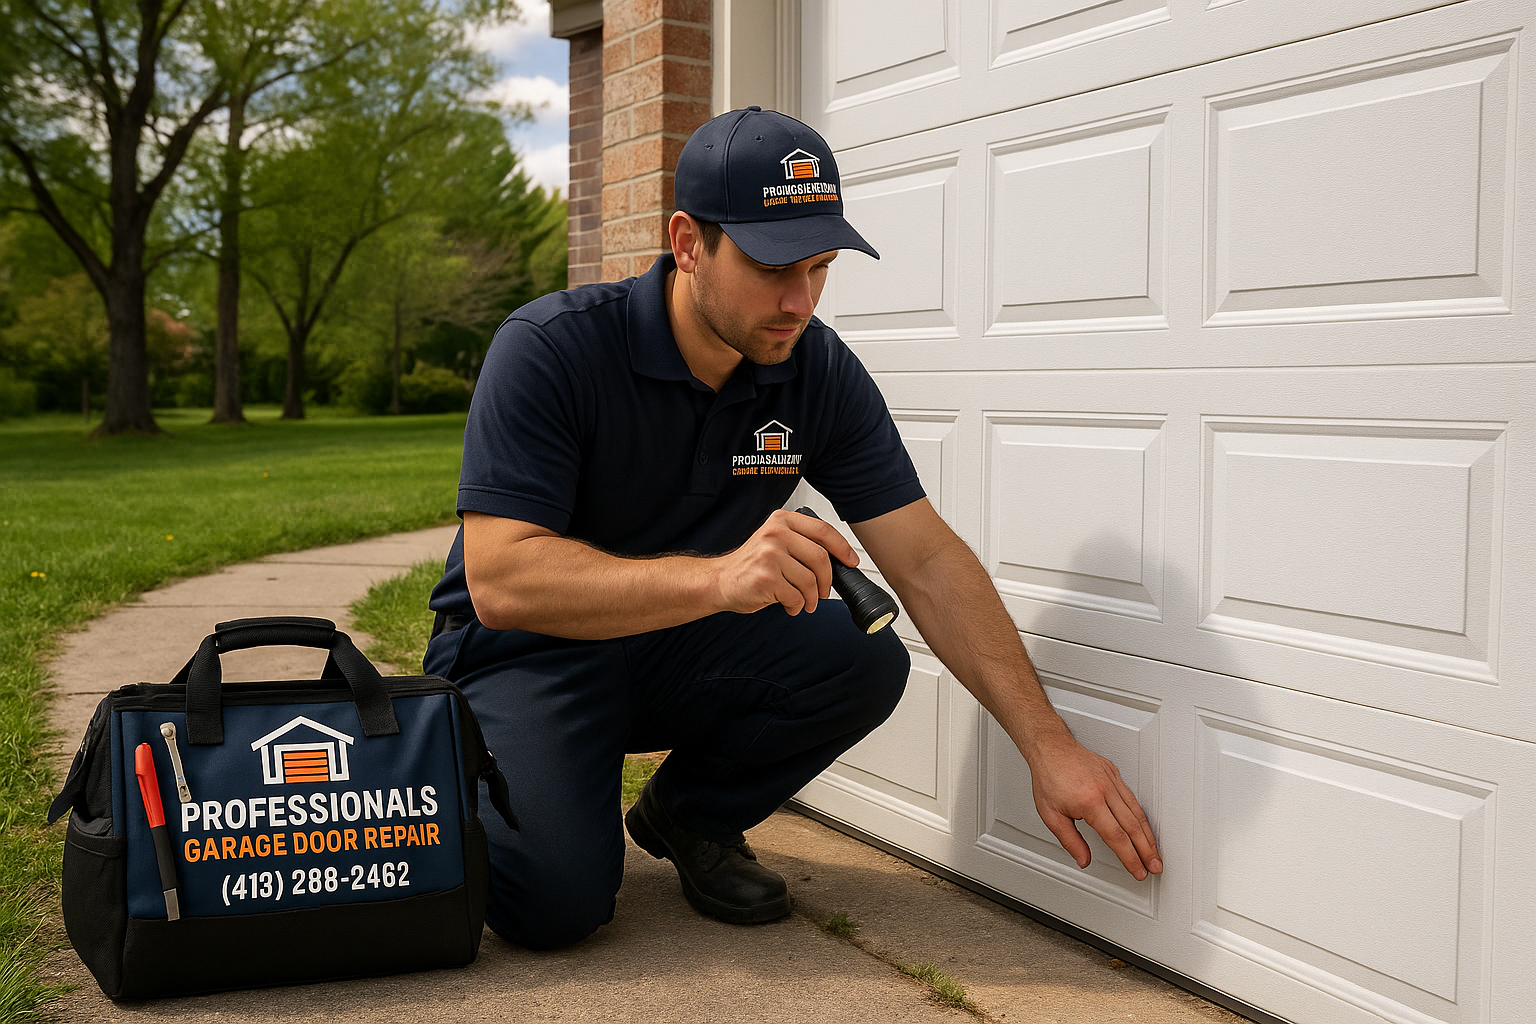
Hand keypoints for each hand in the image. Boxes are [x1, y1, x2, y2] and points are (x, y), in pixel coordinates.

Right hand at [713, 509, 858, 616]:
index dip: (842, 548)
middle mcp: (775, 533)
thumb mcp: (776, 543)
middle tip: (823, 592)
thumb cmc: (750, 566)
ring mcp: (769, 554)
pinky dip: (796, 606)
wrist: (719, 581)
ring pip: (810, 581)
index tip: (851, 561)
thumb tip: (838, 560)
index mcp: (781, 521)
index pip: (823, 531)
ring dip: (811, 598)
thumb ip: (801, 544)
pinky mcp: (766, 577)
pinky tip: (788, 605)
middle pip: (820, 558)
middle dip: (827, 581)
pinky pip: (795, 596)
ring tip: (803, 602)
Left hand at [1027, 729, 1162, 880]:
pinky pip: (1132, 798)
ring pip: (1137, 812)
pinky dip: (1141, 816)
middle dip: (1147, 851)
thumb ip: (1070, 841)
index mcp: (1089, 802)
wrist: (1050, 747)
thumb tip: (1083, 860)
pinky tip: (1144, 827)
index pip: (1116, 837)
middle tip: (1154, 867)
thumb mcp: (1051, 815)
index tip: (1138, 870)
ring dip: (1148, 836)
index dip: (1130, 858)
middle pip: (1133, 827)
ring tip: (1154, 852)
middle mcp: (1104, 790)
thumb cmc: (1049, 777)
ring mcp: (1112, 780)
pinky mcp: (1115, 774)